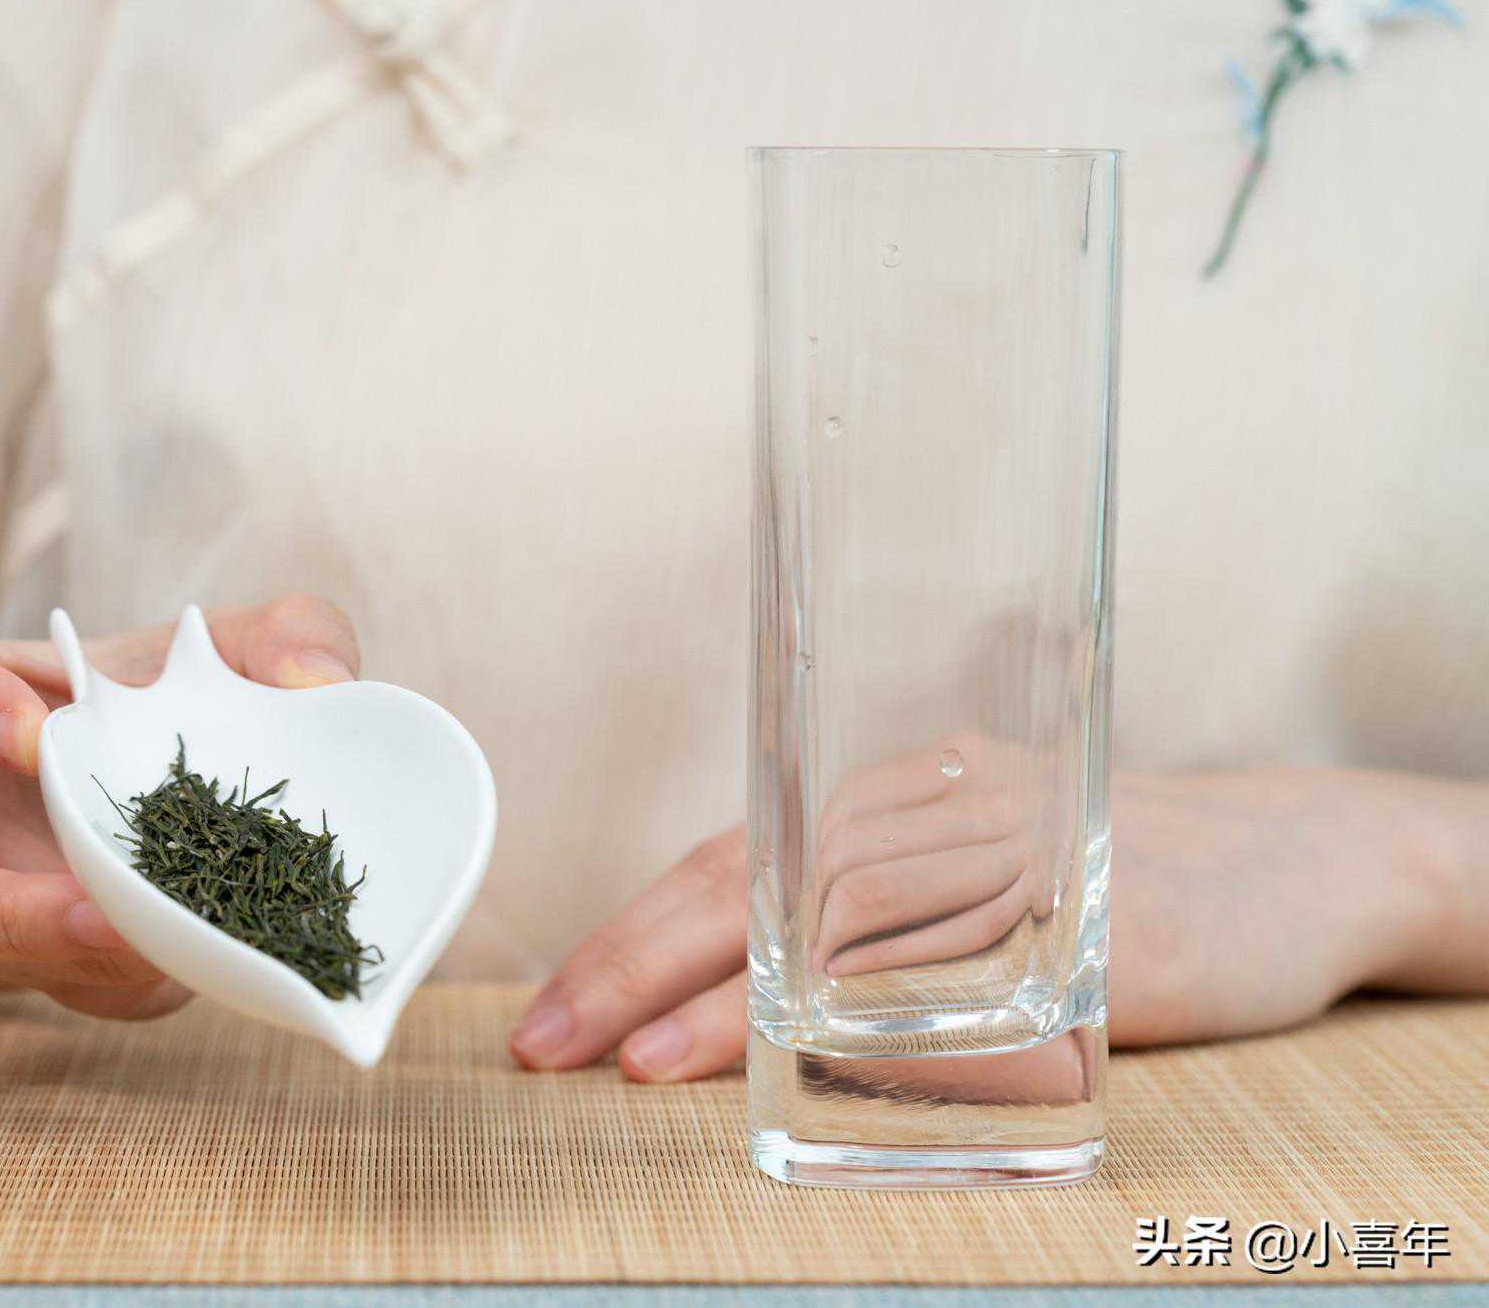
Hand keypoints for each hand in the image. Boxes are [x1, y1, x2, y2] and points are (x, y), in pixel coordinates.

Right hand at [0, 595, 359, 1019]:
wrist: (153, 781)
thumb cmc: (155, 692)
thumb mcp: (209, 647)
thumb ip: (274, 636)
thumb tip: (320, 686)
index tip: (38, 721)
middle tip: (98, 907)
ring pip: (8, 1002)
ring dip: (79, 978)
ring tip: (162, 958)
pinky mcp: (50, 978)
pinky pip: (86, 999)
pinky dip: (148, 983)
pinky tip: (221, 959)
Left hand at [512, 764, 1452, 1079]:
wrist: (1309, 862)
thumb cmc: (1115, 866)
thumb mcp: (981, 858)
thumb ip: (873, 904)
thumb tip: (726, 984)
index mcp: (900, 795)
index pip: (735, 856)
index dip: (633, 930)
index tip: (552, 1007)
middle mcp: (945, 816)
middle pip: (760, 883)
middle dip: (637, 963)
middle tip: (547, 1041)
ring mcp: (1024, 874)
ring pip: (845, 930)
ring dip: (729, 998)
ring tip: (634, 1061)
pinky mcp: (1105, 937)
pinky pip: (976, 986)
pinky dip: (880, 1027)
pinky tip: (808, 1061)